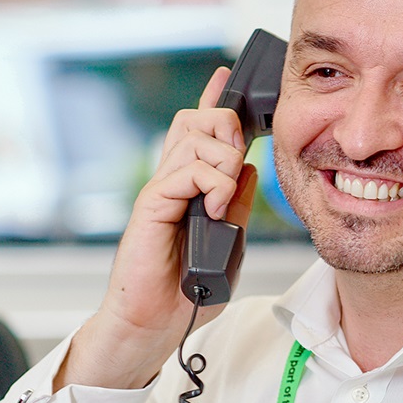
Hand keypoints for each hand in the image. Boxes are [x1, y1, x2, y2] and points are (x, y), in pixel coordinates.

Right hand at [54, 68, 258, 390]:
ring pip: (195, 139)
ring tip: (225, 200)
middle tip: (238, 161)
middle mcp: (173, 180)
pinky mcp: (151, 205)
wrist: (156, 324)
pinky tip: (215, 210)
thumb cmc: (190, 286)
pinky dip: (213, 185)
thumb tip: (250, 169)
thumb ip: (238, 204)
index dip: (213, 101)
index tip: (227, 77)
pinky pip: (187, 171)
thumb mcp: (230, 239)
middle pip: (197, 121)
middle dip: (227, 128)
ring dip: (224, 162)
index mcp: (192, 185)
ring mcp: (160, 190)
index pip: (201, 132)